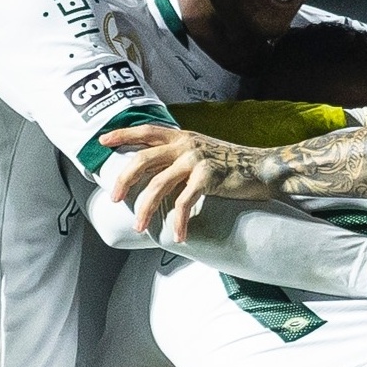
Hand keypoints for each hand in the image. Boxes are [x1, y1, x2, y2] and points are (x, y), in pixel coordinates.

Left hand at [99, 122, 276, 240]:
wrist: (264, 169)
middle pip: (143, 160)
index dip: (122, 135)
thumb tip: (158, 171)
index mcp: (181, 136)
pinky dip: (178, 221)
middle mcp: (185, 145)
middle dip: (124, 180)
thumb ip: (180, 155)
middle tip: (114, 198)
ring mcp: (196, 159)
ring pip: (158, 185)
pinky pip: (184, 202)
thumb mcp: (203, 151)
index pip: (145, 131)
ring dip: (146, 208)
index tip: (102, 142)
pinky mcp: (208, 177)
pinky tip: (178, 234)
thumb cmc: (233, 164)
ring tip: (141, 226)